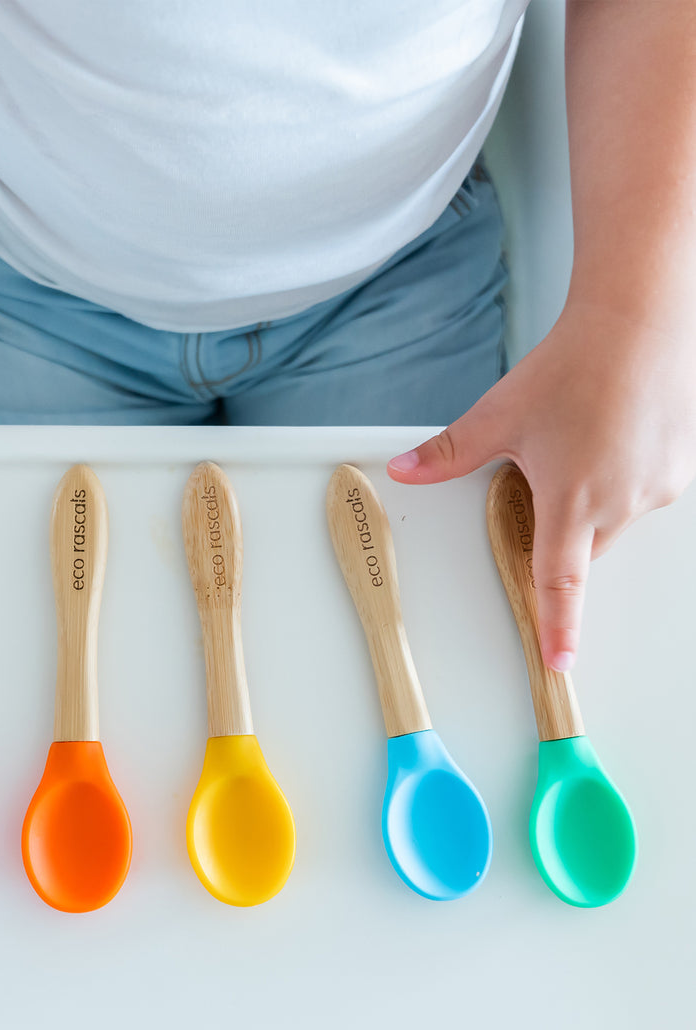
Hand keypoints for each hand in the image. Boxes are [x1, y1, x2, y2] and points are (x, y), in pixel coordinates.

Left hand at [386, 299, 695, 670]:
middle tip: (549, 470)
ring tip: (585, 438)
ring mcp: (658, 488)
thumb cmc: (574, 367)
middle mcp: (620, 504)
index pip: (560, 583)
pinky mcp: (680, 469)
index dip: (558, 628)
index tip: (558, 663)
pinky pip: (644, 492)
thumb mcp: (499, 416)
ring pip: (615, 518)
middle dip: (560, 525)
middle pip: (582, 546)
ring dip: (594, 499)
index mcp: (571, 502)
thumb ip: (450, 455)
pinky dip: (625, 476)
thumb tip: (405, 471)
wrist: (641, 321)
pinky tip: (615, 433)